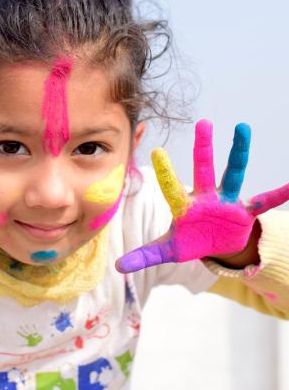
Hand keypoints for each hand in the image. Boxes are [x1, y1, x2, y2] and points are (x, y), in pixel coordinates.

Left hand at [116, 119, 288, 272]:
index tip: (157, 150)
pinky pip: (263, 201)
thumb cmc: (189, 241)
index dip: (166, 172)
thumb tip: (117, 267)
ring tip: (243, 128)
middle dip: (203, 148)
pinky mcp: (244, 212)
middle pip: (203, 169)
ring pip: (234, 174)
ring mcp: (227, 202)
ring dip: (239, 153)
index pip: (172, 187)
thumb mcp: (167, 250)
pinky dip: (278, 194)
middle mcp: (205, 198)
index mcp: (183, 206)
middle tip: (203, 122)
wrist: (215, 246)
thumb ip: (144, 255)